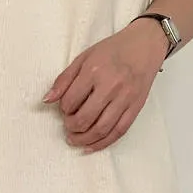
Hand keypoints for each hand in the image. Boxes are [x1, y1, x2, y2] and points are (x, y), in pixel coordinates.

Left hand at [43, 19, 169, 152]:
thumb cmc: (113, 50)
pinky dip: (103, 143)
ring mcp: (125, 98)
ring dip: (84, 139)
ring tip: (75, 139)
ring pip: (101, 129)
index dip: (64, 109)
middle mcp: (110, 86)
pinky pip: (118, 132)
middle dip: (71, 126)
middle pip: (85, 118)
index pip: (71, 100)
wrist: (144, 46)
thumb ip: (64, 79)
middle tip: (68, 125)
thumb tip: (47, 99)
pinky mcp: (136, 107)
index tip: (65, 109)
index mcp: (94, 71)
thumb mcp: (84, 57)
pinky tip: (91, 146)